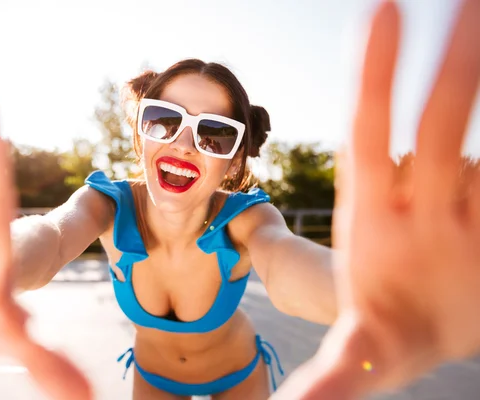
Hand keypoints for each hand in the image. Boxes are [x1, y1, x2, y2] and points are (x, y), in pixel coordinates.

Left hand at [272, 0, 479, 398]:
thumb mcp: (363, 355)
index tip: (385, 9)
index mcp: (377, 208)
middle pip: (440, 114)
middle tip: (469, 1)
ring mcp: (467, 192)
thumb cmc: (390, 330)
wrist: (435, 327)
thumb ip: (338, 378)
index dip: (376, 72)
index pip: (372, 129)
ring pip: (478, 139)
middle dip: (458, 60)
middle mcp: (424, 188)